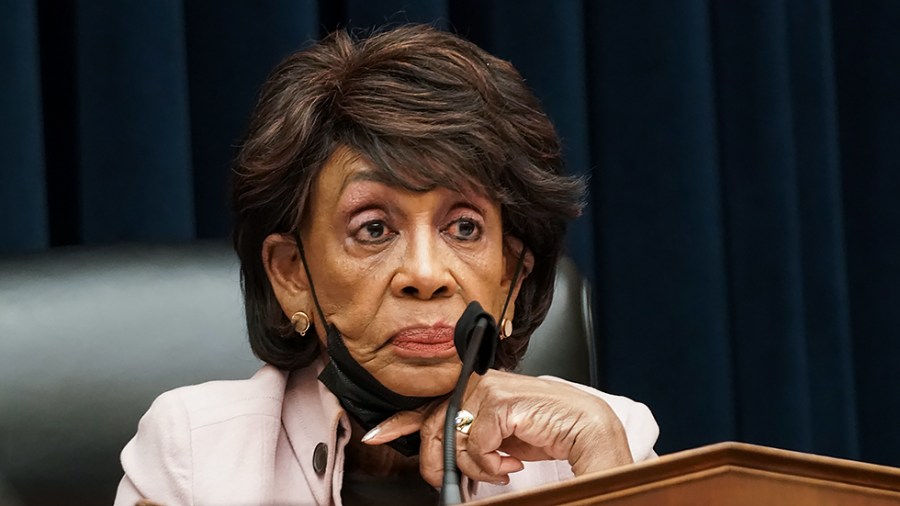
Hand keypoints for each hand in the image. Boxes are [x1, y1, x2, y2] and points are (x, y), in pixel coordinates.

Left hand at [361, 370, 633, 485]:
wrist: (589, 428)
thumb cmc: (550, 432)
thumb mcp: (501, 439)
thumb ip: (473, 440)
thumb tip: (448, 460)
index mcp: (478, 391)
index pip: (429, 403)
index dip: (400, 422)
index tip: (378, 435)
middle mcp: (480, 384)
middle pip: (434, 426)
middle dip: (441, 462)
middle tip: (465, 480)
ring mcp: (490, 389)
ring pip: (453, 437)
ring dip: (476, 466)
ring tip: (501, 469)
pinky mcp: (501, 401)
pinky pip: (476, 444)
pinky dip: (492, 465)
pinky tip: (512, 464)